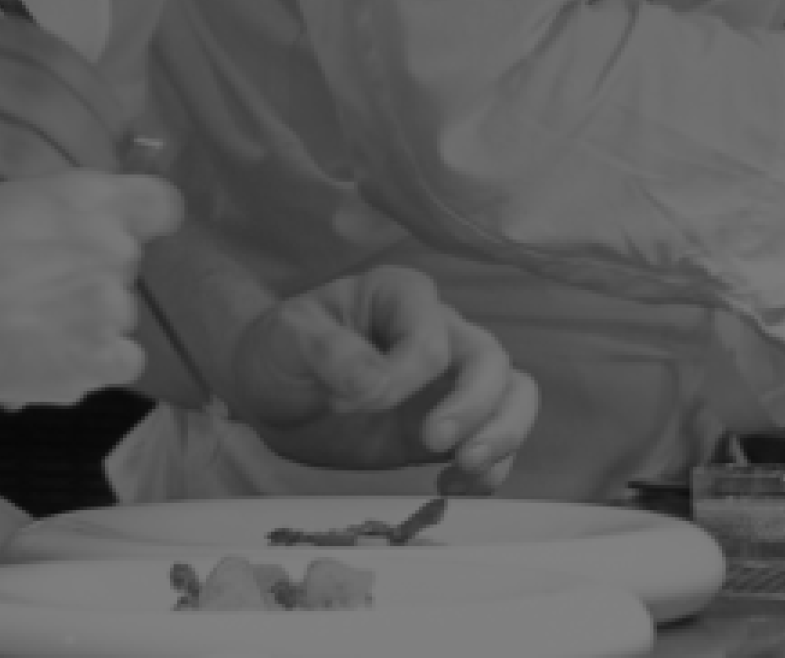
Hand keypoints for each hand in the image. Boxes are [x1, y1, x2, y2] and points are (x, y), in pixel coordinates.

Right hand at [0, 5, 132, 250]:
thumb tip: (111, 122)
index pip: (43, 49)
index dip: (96, 94)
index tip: (121, 132)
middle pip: (41, 99)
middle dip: (93, 144)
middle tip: (112, 182)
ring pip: (19, 151)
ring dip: (65, 185)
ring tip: (80, 209)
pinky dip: (12, 221)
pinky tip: (25, 233)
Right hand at [0, 171, 177, 405]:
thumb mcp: (8, 198)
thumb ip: (62, 210)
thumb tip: (78, 230)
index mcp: (90, 196)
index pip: (161, 204)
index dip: (141, 219)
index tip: (117, 230)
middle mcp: (113, 247)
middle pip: (126, 262)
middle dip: (91, 272)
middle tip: (36, 286)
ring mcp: (111, 306)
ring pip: (120, 312)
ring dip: (89, 320)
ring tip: (31, 328)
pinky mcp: (99, 358)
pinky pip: (125, 360)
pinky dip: (97, 363)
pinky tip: (57, 359)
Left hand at [228, 268, 538, 488]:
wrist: (272, 392)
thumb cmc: (280, 350)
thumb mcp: (288, 338)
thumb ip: (329, 352)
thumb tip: (376, 385)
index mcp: (402, 297)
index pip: (432, 335)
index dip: (404, 374)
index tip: (353, 401)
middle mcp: (440, 332)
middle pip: (491, 361)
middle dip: (475, 406)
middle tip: (437, 445)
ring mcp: (450, 381)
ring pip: (513, 396)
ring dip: (503, 435)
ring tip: (467, 469)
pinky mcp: (451, 426)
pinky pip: (495, 440)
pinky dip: (490, 468)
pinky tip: (454, 487)